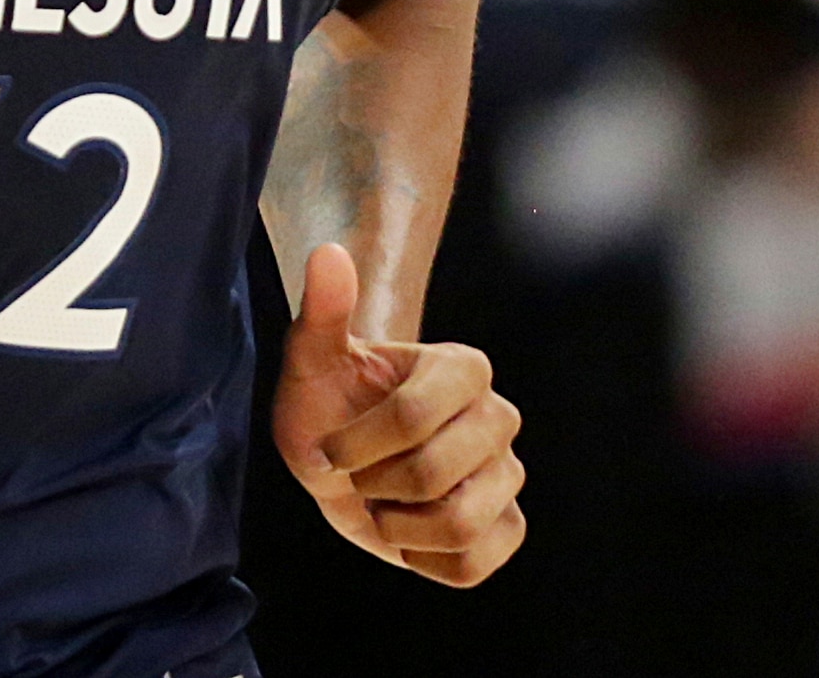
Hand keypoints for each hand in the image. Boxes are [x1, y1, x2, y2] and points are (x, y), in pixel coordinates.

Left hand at [270, 242, 524, 587]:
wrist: (340, 460)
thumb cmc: (328, 404)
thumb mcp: (311, 361)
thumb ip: (323, 311)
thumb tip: (328, 254)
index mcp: (460, 367)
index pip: (414, 417)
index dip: (357, 445)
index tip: (329, 447)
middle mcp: (496, 416)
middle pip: (434, 474)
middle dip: (373, 484)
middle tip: (357, 474)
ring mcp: (507, 474)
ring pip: (459, 523)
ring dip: (398, 526)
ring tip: (383, 503)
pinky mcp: (506, 526)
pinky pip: (474, 564)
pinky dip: (425, 560)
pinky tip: (407, 533)